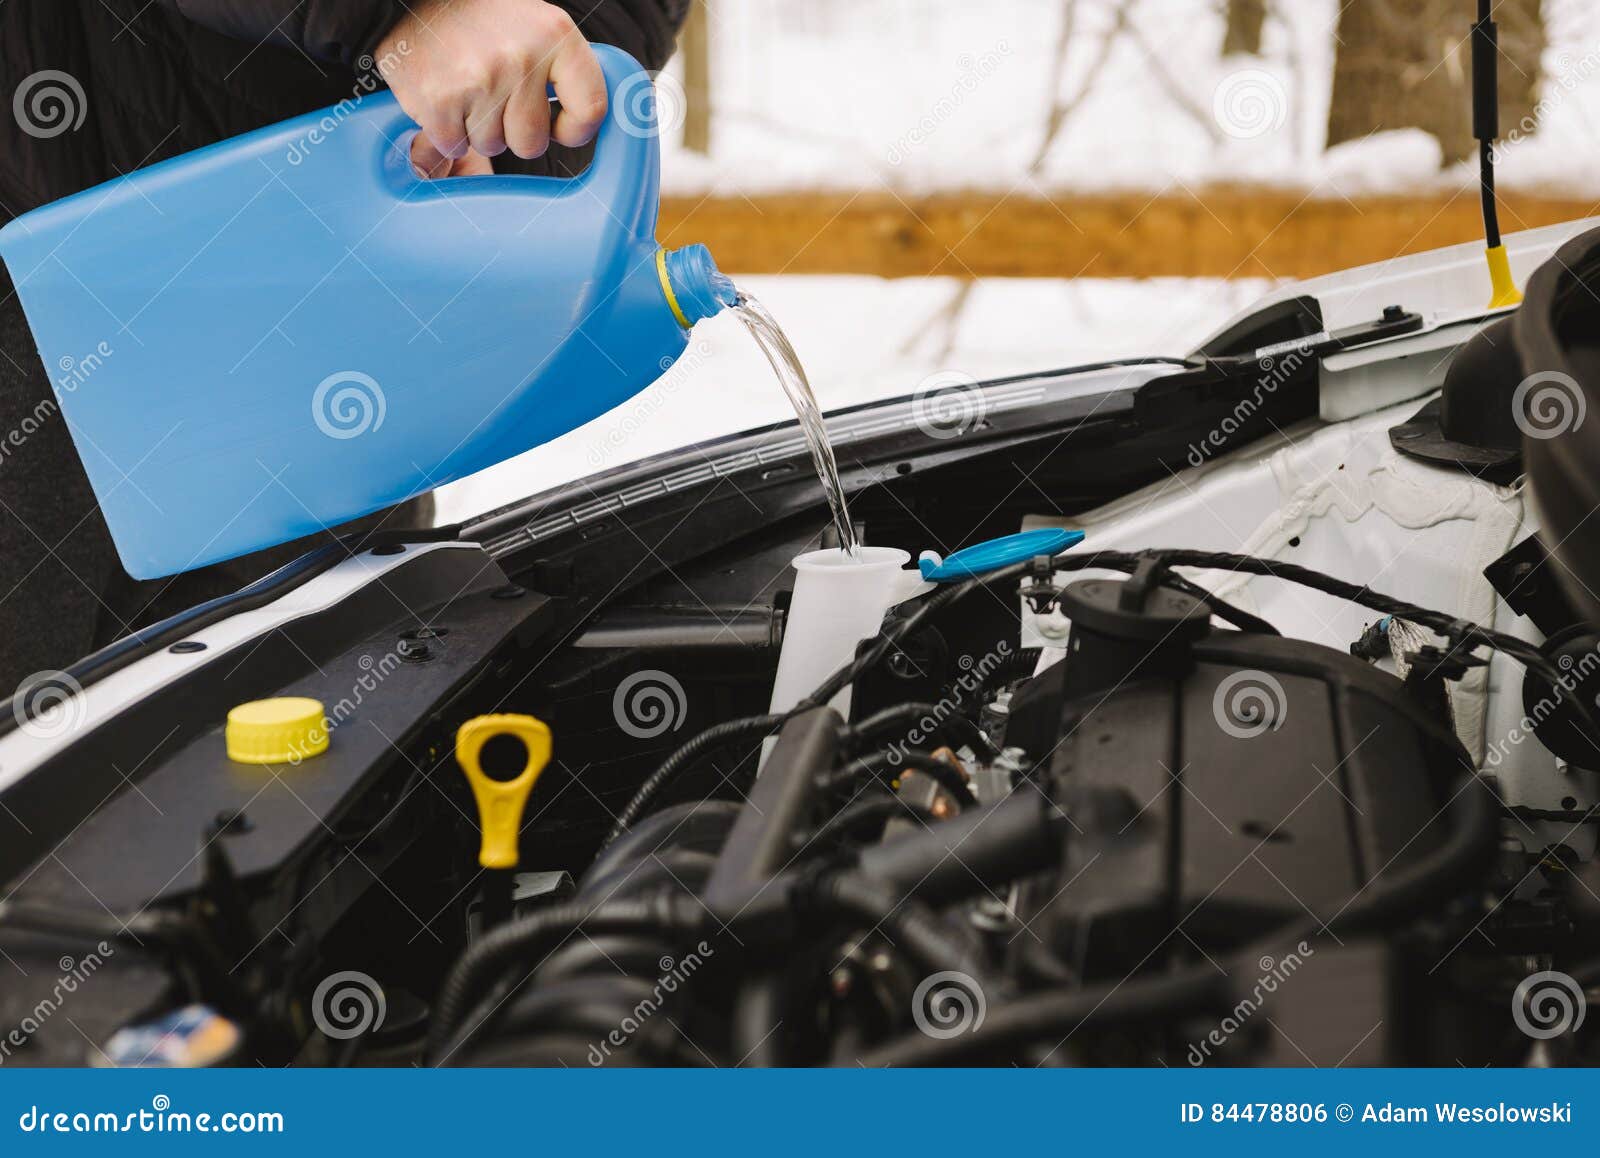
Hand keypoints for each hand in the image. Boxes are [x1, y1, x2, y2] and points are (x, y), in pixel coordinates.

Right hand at [375, 0, 606, 175]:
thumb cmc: (486, 21)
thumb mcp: (540, 30)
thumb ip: (571, 73)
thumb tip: (621, 119)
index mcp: (557, 36)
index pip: (592, 109)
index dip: (575, 129)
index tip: (558, 125)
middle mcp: (521, 56)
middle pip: (532, 142)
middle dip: (513, 130)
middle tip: (495, 95)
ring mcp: (478, 79)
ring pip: (491, 146)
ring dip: (477, 128)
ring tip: (466, 88)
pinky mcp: (438, 99)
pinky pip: (455, 145)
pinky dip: (447, 131)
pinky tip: (444, 97)